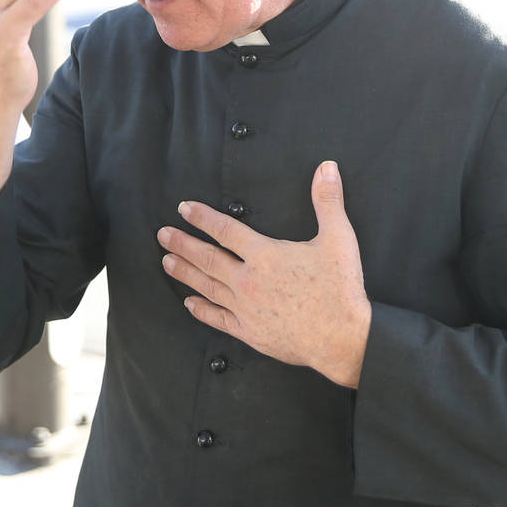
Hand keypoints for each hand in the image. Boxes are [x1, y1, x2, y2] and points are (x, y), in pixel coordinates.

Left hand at [157, 161, 371, 387]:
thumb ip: (327, 200)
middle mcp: (248, 281)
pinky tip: (189, 303)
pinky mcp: (249, 332)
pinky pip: (218, 318)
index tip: (184, 209)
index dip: (203, 218)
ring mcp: (246, 309)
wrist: (343, 339)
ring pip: (207, 286)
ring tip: (166, 262)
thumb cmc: (341, 289)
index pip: (226, 230)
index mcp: (265, 255)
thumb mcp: (339, 238)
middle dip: (183, 244)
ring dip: (185, 273)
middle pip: (207, 258)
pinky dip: (201, 310)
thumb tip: (327, 167)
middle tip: (162, 235)